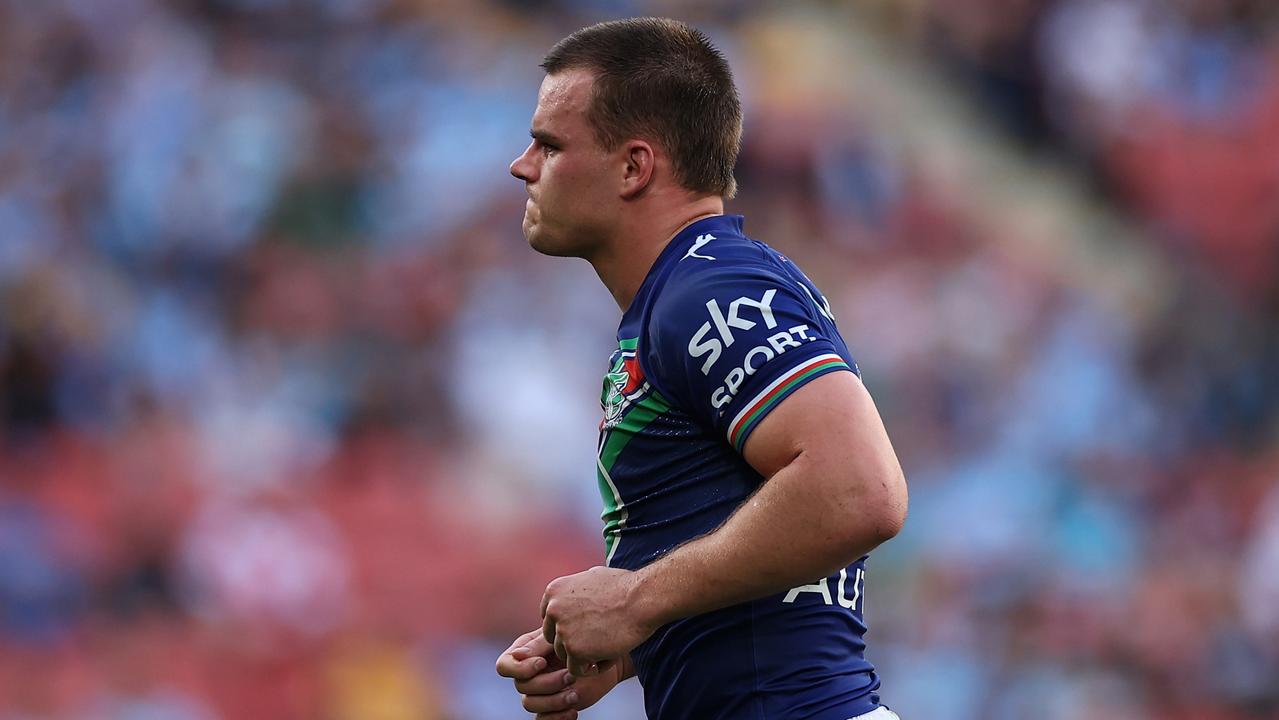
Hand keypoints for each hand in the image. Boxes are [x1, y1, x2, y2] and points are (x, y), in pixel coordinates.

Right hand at [496, 628, 623, 718]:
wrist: (604, 657)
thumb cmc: (582, 638)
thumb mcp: (561, 637)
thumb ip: (538, 645)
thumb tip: (516, 655)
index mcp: (524, 653)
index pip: (504, 666)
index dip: (519, 668)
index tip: (542, 663)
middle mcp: (527, 673)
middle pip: (521, 686)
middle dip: (547, 683)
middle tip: (571, 676)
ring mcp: (538, 692)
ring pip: (530, 704)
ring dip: (553, 701)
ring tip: (575, 695)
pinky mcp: (551, 707)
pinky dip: (557, 718)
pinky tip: (573, 711)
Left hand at [540, 566, 659, 676]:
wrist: (642, 599)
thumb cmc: (625, 587)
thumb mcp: (592, 577)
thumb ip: (575, 590)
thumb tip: (572, 594)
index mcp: (554, 592)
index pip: (549, 619)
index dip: (568, 627)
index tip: (587, 628)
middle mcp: (553, 609)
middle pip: (555, 638)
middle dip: (574, 643)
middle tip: (598, 641)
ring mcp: (562, 630)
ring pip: (565, 655)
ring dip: (583, 656)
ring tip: (607, 648)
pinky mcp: (575, 649)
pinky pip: (577, 669)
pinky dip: (592, 668)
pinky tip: (609, 657)